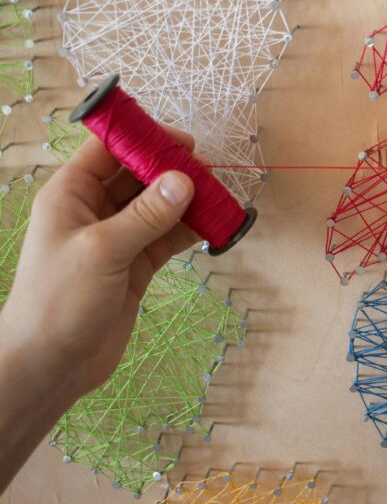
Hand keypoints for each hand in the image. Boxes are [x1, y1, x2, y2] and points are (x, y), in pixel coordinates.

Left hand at [2, 128, 197, 400]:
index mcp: (72, 194)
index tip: (183, 142)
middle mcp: (94, 210)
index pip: (109, 149)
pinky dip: (190, 231)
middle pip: (139, 176)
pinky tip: (214, 226)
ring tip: (219, 198)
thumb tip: (185, 180)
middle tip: (209, 172)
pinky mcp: (135, 265)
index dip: (143, 139)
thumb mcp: (103, 250)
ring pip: (158, 207)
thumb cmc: (58, 301)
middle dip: (173, 171)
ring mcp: (117, 238)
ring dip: (187, 202)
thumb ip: (146, 215)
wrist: (50, 364)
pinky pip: (168, 237)